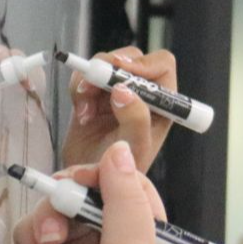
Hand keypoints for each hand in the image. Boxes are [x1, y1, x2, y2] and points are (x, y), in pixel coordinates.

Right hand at [14, 141, 182, 243]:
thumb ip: (127, 202)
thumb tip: (120, 151)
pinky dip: (32, 238)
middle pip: (87, 194)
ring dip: (49, 217)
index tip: (88, 177)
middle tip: (61, 198)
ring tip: (51, 242)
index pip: (128, 188)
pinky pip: (31, 235)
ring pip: (55, 211)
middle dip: (71, 192)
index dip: (106, 175)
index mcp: (149, 241)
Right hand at [62, 47, 178, 172]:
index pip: (162, 65)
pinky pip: (85, 76)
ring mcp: (117, 93)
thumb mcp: (134, 149)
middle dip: (109, 70)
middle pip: (130, 58)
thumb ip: (135, 118)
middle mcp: (142, 95)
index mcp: (163, 105)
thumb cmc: (118, 175)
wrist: (87, 186)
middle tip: (93, 88)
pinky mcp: (95, 96)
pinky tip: (81, 115)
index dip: (143, 65)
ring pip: (105, 64)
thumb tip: (124, 88)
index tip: (121, 76)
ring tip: (85, 111)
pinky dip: (79, 89)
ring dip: (91, 81)